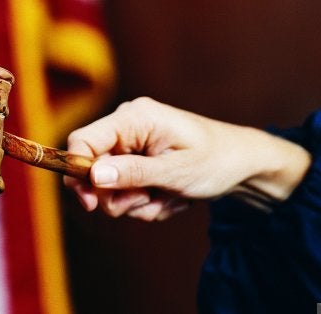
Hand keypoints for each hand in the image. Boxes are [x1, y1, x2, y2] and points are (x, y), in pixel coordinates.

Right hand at [63, 97, 310, 220]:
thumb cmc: (216, 160)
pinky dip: (145, 202)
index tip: (90, 203)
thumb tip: (93, 176)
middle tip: (146, 201)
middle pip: (92, 170)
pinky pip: (125, 192)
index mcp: (134, 118)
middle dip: (117, 196)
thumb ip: (133, 173)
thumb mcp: (176, 171)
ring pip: (109, 188)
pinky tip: (170, 196)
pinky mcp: (137, 162)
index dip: (77, 172)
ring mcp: (131, 146)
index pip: (82, 141)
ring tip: (168, 196)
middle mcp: (127, 128)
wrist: (243, 165)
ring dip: (136, 202)